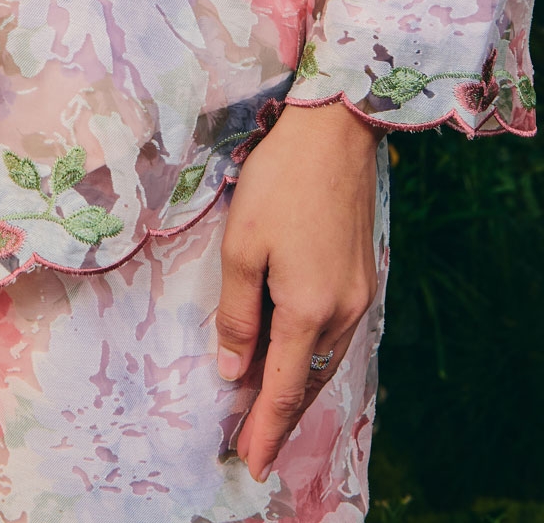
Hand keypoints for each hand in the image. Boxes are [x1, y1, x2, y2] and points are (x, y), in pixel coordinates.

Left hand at [215, 99, 383, 482]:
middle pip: (307, 383)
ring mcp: (358, 294)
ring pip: (324, 362)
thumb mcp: (242, 245)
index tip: (250, 461)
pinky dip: (312, 361)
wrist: (334, 133)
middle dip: (280, 420)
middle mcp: (342, 312)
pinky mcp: (362, 275)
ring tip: (270, 416)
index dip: (263, 428)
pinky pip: (335, 337)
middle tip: (256, 449)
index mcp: (308, 310)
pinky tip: (297, 361)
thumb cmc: (280, 182)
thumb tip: (233, 369)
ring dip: (297, 391)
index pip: (281, 389)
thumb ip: (237, 313)